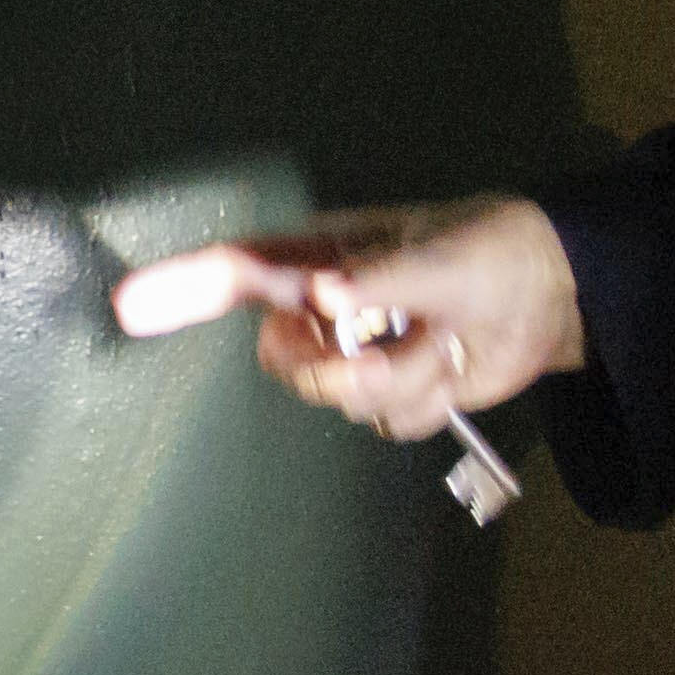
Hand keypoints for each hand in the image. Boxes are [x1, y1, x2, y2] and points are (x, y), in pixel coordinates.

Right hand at [109, 197, 580, 436]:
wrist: (549, 296)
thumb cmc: (484, 252)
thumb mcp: (441, 259)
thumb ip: (381, 278)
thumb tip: (325, 296)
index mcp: (320, 257)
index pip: (234, 272)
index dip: (177, 288)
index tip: (125, 306)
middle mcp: (321, 307)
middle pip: (285, 360)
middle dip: (339, 366)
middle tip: (395, 342)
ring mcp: (352, 353)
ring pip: (339, 398)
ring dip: (401, 381)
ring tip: (443, 343)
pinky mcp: (386, 391)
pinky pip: (382, 422)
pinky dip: (424, 404)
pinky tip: (450, 367)